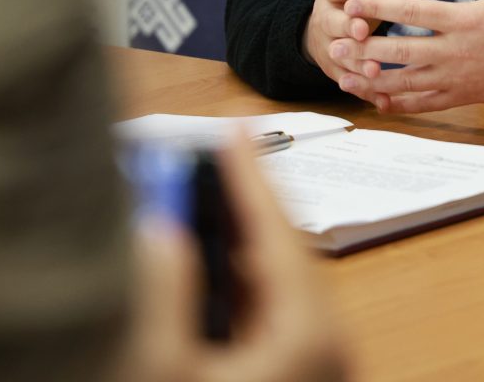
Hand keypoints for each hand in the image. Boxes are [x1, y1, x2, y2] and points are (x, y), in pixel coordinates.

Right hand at [120, 133, 350, 381]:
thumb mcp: (167, 372)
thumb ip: (163, 298)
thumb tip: (158, 232)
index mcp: (309, 331)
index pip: (276, 231)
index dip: (250, 174)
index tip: (235, 126)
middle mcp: (326, 340)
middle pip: (281, 250)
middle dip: (240, 201)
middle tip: (205, 154)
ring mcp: (317, 359)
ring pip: (276, 281)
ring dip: (235, 241)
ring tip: (195, 196)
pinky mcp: (298, 372)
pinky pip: (270, 312)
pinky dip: (237, 281)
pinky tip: (205, 263)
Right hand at [303, 0, 439, 84]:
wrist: (329, 27)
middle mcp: (328, 19)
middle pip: (334, 23)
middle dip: (348, 28)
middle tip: (363, 32)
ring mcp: (330, 47)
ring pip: (340, 57)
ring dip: (356, 64)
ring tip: (375, 71)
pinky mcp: (338, 72)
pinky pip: (350, 83)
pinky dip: (365, 92)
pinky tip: (382, 101)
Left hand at [329, 0, 483, 113]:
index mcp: (463, 19)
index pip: (411, 11)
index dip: (378, 5)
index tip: (352, 1)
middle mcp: (454, 51)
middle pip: (398, 50)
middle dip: (362, 47)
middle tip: (334, 42)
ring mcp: (456, 78)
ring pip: (405, 82)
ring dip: (372, 78)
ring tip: (344, 74)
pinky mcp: (461, 97)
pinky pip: (423, 104)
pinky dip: (397, 103)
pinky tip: (377, 99)